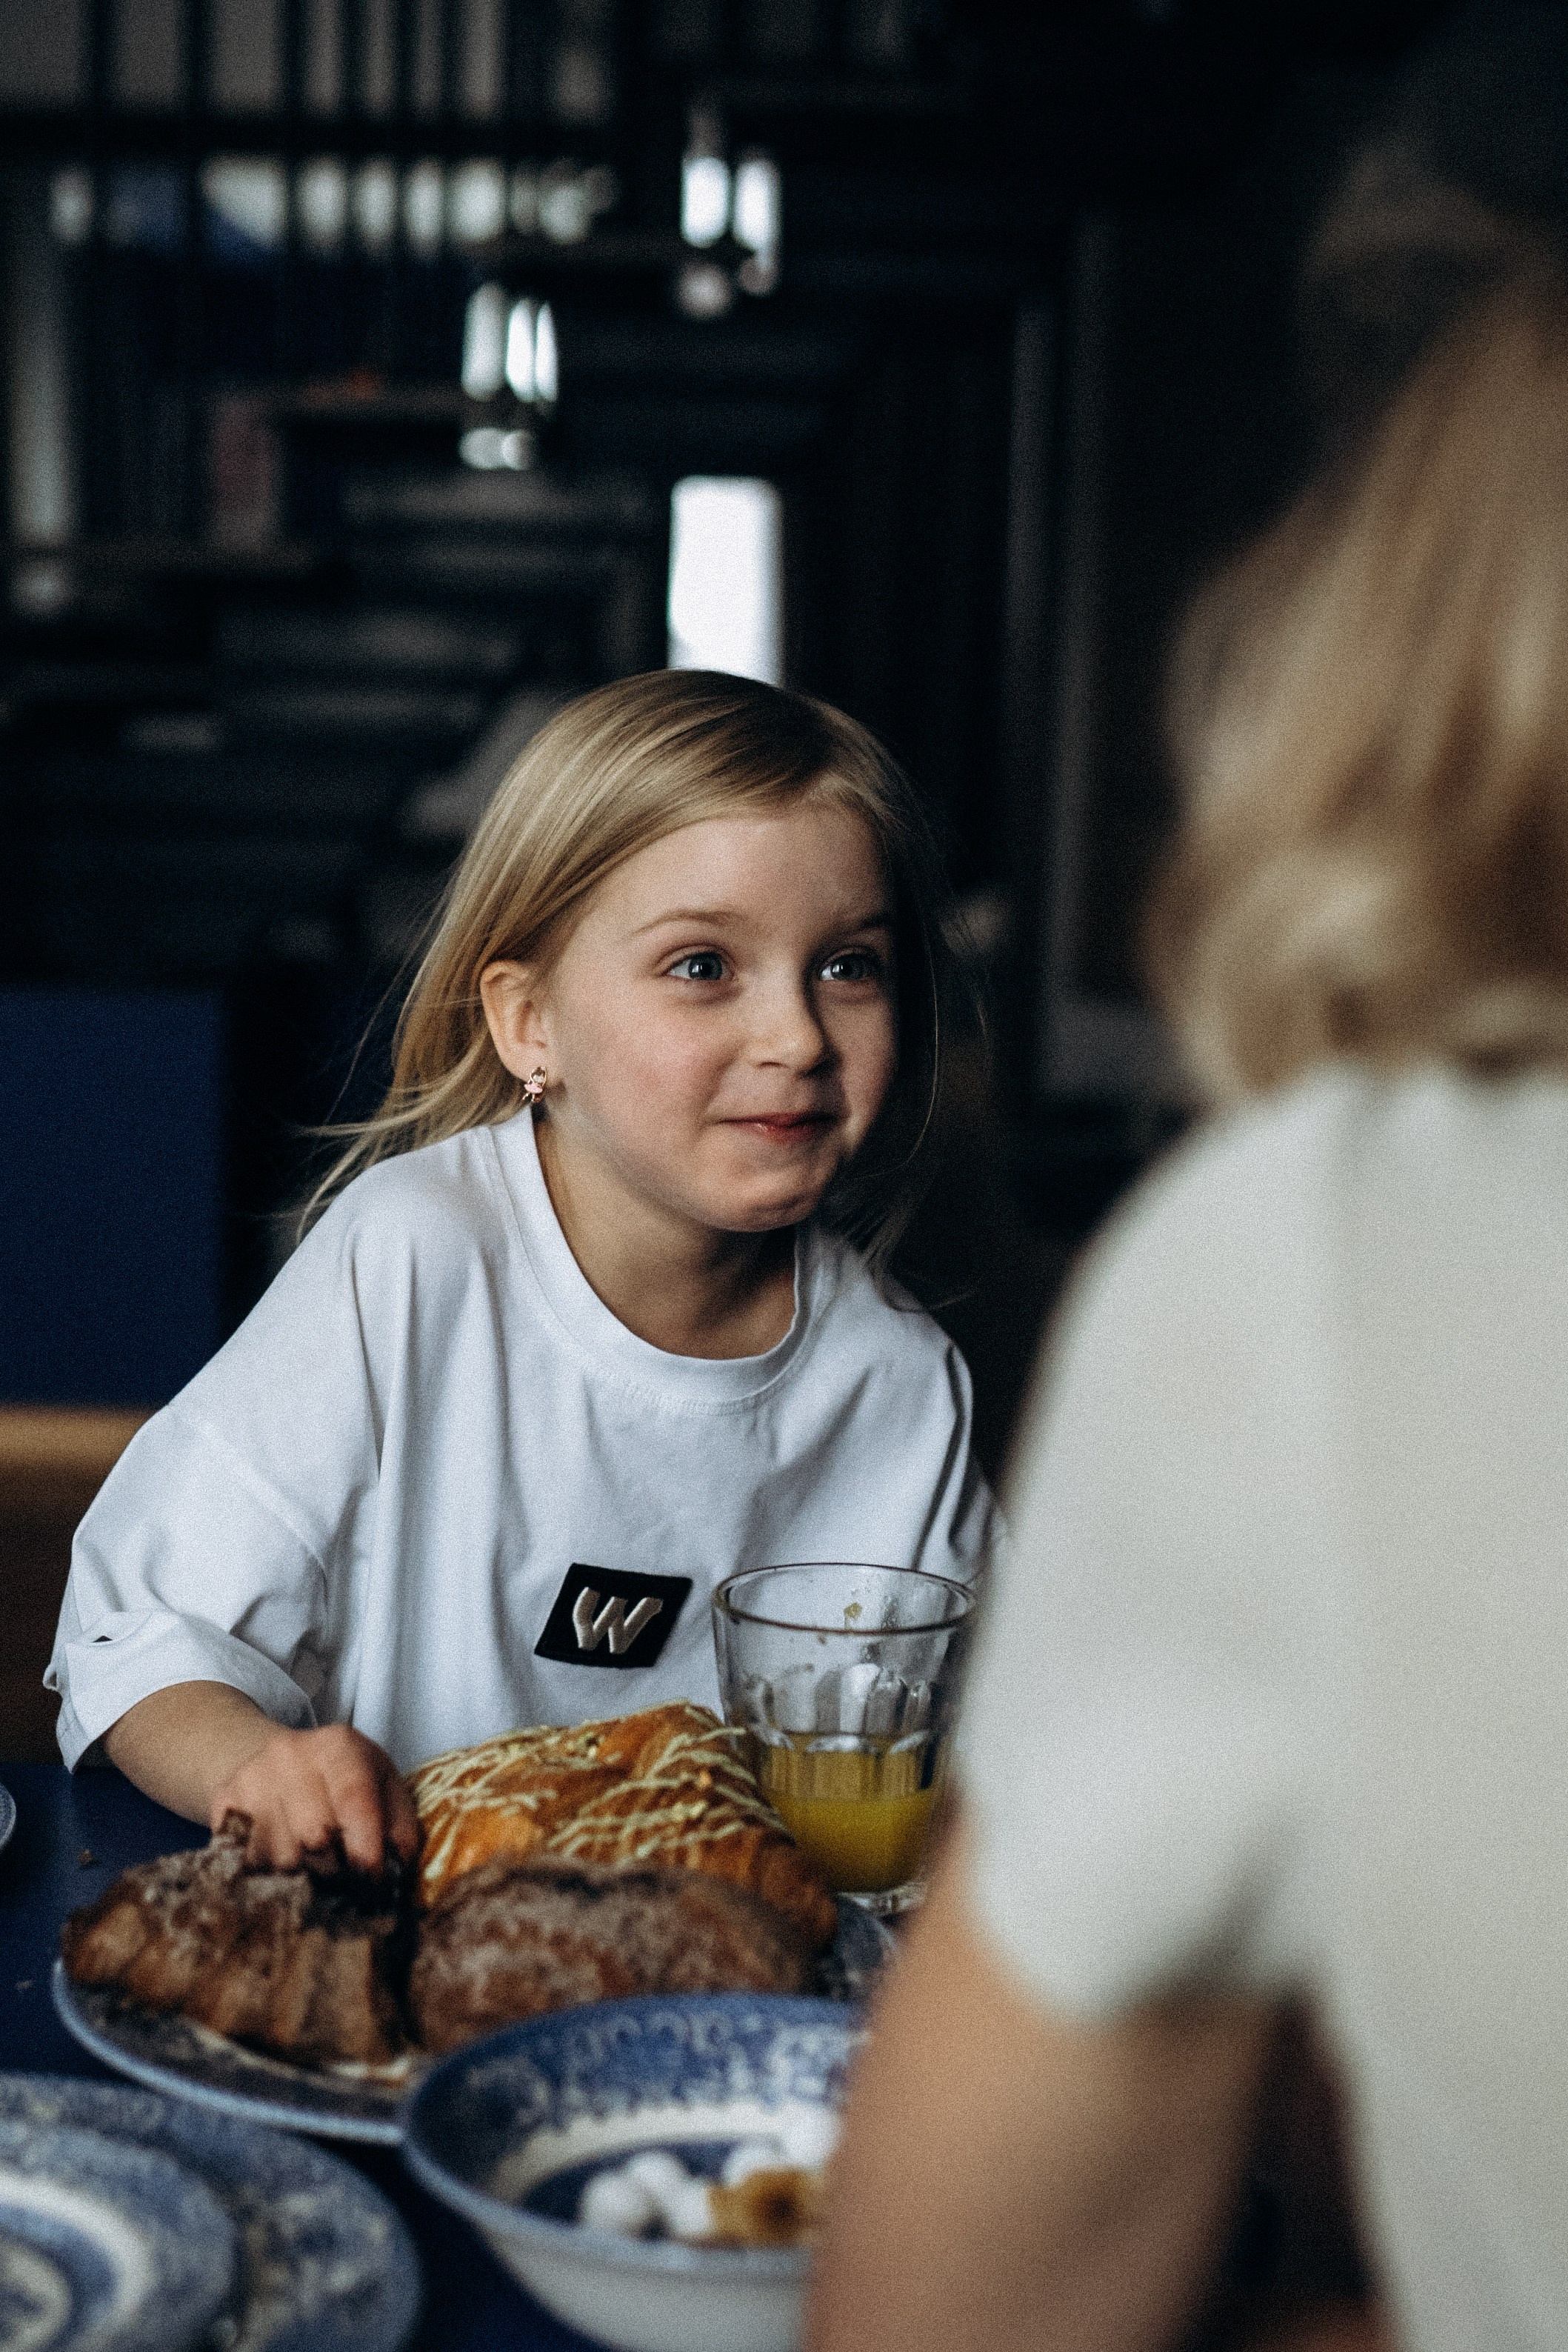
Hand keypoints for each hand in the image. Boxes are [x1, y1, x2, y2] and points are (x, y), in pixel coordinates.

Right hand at [208, 1722, 419, 1873]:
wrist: (279, 1761)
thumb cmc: (344, 1782)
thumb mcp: (382, 1786)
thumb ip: (399, 1825)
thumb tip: (397, 1870)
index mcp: (339, 1747)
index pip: (355, 1805)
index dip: (366, 1853)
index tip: (372, 1885)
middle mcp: (290, 1754)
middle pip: (313, 1836)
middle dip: (333, 1871)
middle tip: (341, 1885)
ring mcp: (251, 1777)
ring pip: (277, 1856)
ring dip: (298, 1879)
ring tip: (310, 1876)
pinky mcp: (222, 1801)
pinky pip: (243, 1860)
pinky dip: (264, 1877)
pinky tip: (279, 1872)